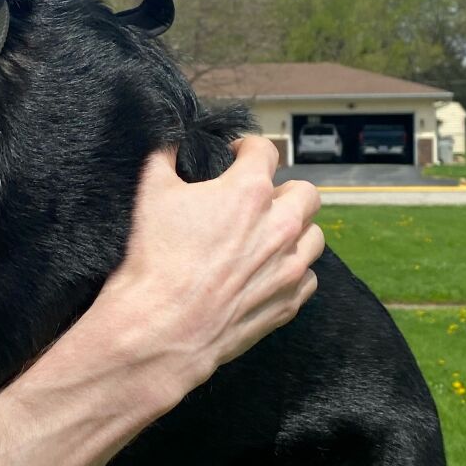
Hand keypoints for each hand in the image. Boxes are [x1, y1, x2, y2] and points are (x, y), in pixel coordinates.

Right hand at [99, 137, 322, 413]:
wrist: (163, 327)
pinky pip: (309, 277)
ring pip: (314, 235)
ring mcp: (289, 266)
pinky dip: (293, 270)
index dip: (248, 148)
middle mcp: (279, 225)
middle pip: (305, 192)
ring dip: (295, 230)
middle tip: (259, 199)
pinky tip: (269, 272)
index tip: (237, 155)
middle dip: (284, 189)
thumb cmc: (156, 259)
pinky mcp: (288, 301)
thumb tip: (168, 138)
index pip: (265, 151)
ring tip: (268, 236)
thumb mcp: (151, 192)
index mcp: (249, 191)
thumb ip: (163, 155)